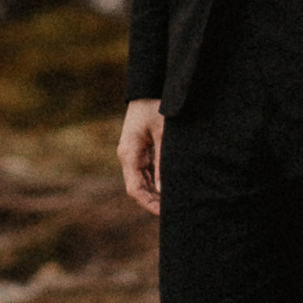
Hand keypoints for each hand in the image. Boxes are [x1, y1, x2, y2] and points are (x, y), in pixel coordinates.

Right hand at [118, 96, 163, 213]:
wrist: (148, 87)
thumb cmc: (156, 106)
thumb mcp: (163, 133)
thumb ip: (163, 161)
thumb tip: (163, 190)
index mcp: (129, 154)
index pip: (135, 189)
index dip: (149, 205)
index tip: (165, 215)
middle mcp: (127, 156)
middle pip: (138, 188)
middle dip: (153, 202)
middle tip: (175, 213)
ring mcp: (133, 153)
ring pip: (142, 181)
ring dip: (155, 193)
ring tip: (174, 205)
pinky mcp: (140, 149)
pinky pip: (146, 171)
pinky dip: (156, 182)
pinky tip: (170, 188)